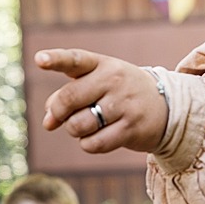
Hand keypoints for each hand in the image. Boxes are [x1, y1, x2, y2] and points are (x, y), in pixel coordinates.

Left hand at [38, 48, 168, 154]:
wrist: (165, 106)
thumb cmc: (118, 93)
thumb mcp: (96, 83)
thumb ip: (67, 95)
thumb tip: (48, 122)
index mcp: (102, 64)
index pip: (75, 59)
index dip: (55, 59)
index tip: (39, 59)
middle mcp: (113, 80)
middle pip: (68, 99)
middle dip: (57, 112)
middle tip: (58, 118)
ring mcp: (124, 105)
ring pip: (77, 125)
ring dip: (74, 130)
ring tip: (87, 124)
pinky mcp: (130, 129)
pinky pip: (92, 144)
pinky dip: (87, 144)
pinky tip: (97, 137)